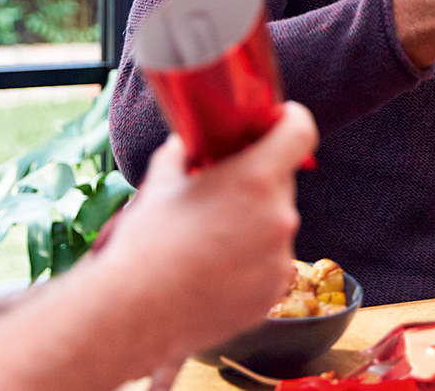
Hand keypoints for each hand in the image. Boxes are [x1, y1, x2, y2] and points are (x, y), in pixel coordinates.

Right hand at [96, 101, 317, 358]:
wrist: (134, 313)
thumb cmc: (145, 245)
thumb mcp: (160, 186)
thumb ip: (178, 156)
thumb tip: (181, 145)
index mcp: (255, 179)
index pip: (300, 132)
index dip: (291, 121)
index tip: (280, 122)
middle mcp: (278, 216)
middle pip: (280, 183)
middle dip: (256, 183)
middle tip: (222, 194)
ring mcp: (280, 257)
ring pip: (274, 226)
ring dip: (252, 226)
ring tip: (209, 243)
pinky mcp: (274, 291)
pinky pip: (270, 264)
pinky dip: (250, 263)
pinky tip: (214, 272)